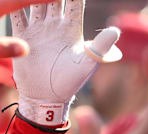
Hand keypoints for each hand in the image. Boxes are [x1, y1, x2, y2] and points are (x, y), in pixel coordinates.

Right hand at [10, 0, 121, 124]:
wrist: (47, 95)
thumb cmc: (71, 81)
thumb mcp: (87, 63)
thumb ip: (101, 46)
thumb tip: (116, 30)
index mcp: (72, 29)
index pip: (73, 3)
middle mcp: (55, 26)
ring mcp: (39, 29)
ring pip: (34, 3)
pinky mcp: (23, 35)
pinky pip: (17, 15)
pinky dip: (15, 4)